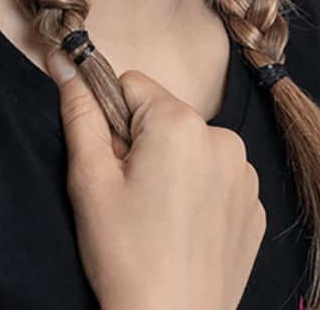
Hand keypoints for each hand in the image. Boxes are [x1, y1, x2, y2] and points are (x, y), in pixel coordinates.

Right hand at [48, 49, 265, 309]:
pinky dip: (198, 195)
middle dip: (142, 145)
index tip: (111, 165)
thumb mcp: (89, 181)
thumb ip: (79, 112)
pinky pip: (217, 178)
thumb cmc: (125, 259)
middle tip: (130, 200)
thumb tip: (65, 61)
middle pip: (164, 116)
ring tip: (157, 220)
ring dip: (173, 168)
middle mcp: (223, 138)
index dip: (111, 121)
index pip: (132, 85)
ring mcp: (245, 174)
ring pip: (191, 146)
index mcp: (181, 123)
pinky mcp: (253, 205)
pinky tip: (182, 233)